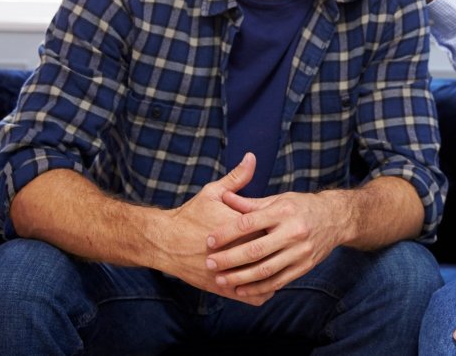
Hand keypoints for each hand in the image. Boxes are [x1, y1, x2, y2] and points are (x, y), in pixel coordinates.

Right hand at [162, 153, 274, 304]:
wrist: (163, 242)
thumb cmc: (189, 215)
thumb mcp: (212, 192)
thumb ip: (237, 178)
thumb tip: (251, 157)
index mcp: (240, 227)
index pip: (273, 230)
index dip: (283, 230)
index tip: (288, 227)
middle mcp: (237, 252)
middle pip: (274, 254)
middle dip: (284, 252)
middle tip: (292, 247)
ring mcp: (230, 273)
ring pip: (266, 279)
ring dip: (277, 274)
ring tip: (284, 266)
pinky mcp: (222, 289)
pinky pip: (252, 296)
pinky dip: (262, 292)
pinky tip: (267, 283)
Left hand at [204, 188, 344, 298]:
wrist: (336, 218)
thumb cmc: (302, 206)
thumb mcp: (279, 199)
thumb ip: (251, 203)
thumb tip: (225, 197)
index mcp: (284, 211)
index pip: (249, 223)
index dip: (226, 233)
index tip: (209, 240)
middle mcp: (293, 231)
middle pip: (255, 249)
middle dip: (229, 258)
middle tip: (210, 263)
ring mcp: (301, 251)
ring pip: (265, 269)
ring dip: (240, 277)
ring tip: (220, 280)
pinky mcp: (305, 266)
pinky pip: (278, 281)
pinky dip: (258, 288)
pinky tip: (241, 289)